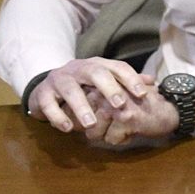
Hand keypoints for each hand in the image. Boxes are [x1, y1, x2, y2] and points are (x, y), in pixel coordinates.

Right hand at [30, 58, 149, 134]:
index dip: (131, 79)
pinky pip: (48, 104)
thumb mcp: (104, 81)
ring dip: (82, 107)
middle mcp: (78, 68)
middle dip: (109, 88)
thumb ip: (126, 82)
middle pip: (95, 73)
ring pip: (70, 89)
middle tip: (120, 104)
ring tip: (91, 124)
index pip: (117, 67)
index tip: (143, 94)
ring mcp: (59, 79)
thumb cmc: (83, 86)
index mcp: (97, 65)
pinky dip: (57, 116)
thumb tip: (152, 82)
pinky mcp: (42, 93)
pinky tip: (68, 128)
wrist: (46, 86)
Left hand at [83, 84, 180, 144]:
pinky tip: (135, 129)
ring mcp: (115, 104)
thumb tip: (70, 121)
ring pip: (94, 133)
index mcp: (100, 86)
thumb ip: (94, 104)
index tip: (101, 120)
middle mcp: (105, 92)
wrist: (171, 108)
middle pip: (83, 124)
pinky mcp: (126, 117)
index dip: (84, 121)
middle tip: (117, 123)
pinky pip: (112, 140)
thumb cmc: (141, 106)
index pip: (74, 109)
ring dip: (109, 135)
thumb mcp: (115, 100)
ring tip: (126, 125)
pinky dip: (123, 140)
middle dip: (97, 130)